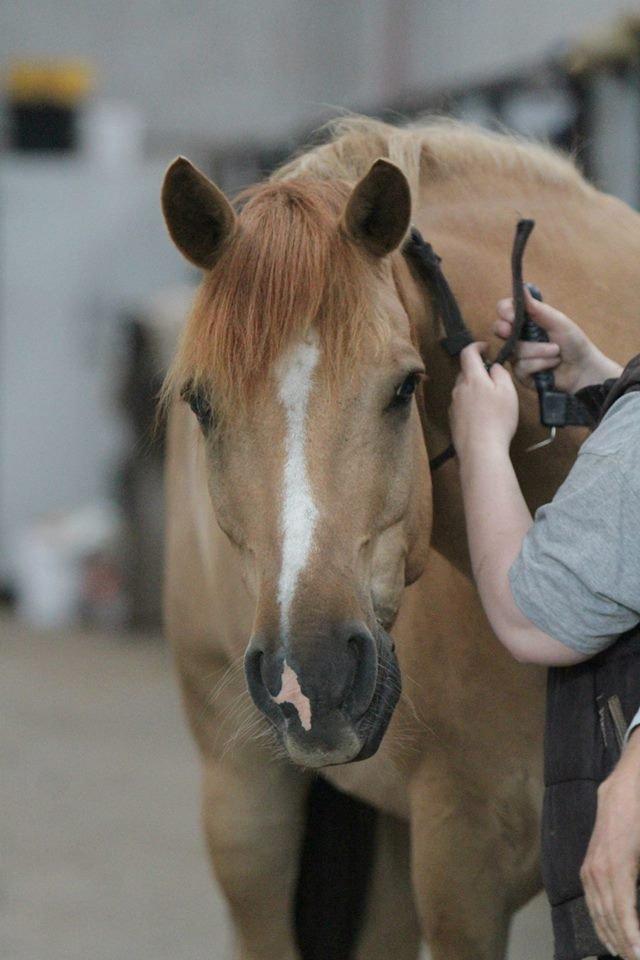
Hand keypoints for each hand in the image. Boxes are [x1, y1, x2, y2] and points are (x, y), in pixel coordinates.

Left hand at [450, 342, 518, 459]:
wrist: (480, 450)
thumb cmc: (498, 419)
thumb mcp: (508, 392)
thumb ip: (501, 374)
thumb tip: (493, 367)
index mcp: (472, 378)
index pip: (468, 353)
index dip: (477, 346)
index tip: (486, 347)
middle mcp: (458, 389)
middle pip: (465, 372)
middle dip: (477, 371)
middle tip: (493, 378)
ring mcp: (453, 405)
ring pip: (463, 389)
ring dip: (474, 389)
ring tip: (490, 400)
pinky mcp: (453, 420)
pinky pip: (461, 405)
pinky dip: (471, 404)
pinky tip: (482, 416)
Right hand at [494, 288, 621, 392]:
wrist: (583, 368)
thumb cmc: (573, 341)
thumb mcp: (557, 321)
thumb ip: (537, 308)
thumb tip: (521, 286)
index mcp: (526, 320)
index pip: (505, 310)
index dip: (504, 311)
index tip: (511, 316)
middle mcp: (518, 337)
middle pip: (499, 329)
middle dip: (505, 329)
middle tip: (510, 331)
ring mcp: (517, 356)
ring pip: (515, 350)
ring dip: (538, 350)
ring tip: (556, 351)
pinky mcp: (521, 374)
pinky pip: (521, 367)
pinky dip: (540, 363)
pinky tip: (551, 364)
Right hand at [581, 732, 639, 959]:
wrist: (626, 787)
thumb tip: (638, 901)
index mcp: (617, 867)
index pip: (623, 915)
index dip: (632, 940)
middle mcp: (597, 871)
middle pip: (609, 919)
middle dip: (624, 945)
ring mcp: (589, 869)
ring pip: (598, 914)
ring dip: (612, 938)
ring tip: (626, 956)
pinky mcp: (588, 866)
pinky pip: (592, 902)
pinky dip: (601, 923)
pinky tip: (610, 936)